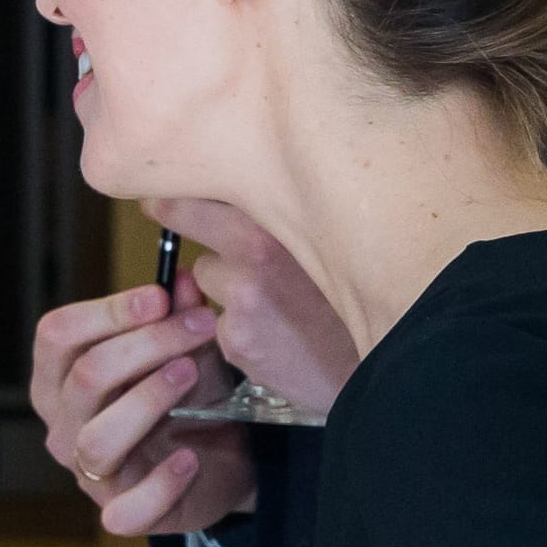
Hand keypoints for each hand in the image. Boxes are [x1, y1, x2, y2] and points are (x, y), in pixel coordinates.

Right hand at [30, 277, 255, 538]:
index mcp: (60, 378)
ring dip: (148, 399)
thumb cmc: (188, 397)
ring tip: (191, 374)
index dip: (107, 312)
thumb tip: (182, 279)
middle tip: (200, 326)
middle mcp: (63, 425)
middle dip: (146, 344)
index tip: (160, 296)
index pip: (57, 336)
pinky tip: (190, 458)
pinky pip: (127, 508)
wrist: (223, 462)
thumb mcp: (186, 349)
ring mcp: (88, 472)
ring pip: (98, 437)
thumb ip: (178, 315)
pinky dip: (161, 482)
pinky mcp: (120, 512)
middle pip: (85, 377)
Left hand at [159, 198, 356, 416]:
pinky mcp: (238, 341)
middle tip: (165, 207)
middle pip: (188, 220)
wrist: (389, 361)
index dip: (176, 187)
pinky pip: (222, 320)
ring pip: (208, 276)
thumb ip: (279, 215)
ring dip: (227, 284)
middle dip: (181, 217)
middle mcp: (255, 255)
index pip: (202, 191)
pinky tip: (279, 333)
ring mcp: (242, 301)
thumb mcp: (327, 240)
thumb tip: (229, 194)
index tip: (157, 185)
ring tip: (277, 297)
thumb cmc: (359, 295)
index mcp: (279, 222)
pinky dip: (240, 326)